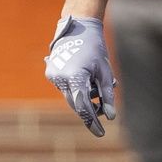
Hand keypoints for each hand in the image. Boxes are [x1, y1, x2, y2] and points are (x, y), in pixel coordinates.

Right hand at [44, 16, 117, 136]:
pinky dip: (77, 87)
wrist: (78, 27)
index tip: (101, 133)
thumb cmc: (96, 48)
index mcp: (75, 77)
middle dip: (91, 107)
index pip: (84, 107)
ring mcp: (53, 76)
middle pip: (76, 103)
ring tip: (97, 83)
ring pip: (71, 96)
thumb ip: (107, 94)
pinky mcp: (50, 73)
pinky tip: (87, 77)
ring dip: (85, 96)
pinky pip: (65, 87)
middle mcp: (60, 79)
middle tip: (104, 107)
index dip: (92, 122)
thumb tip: (110, 116)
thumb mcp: (105, 72)